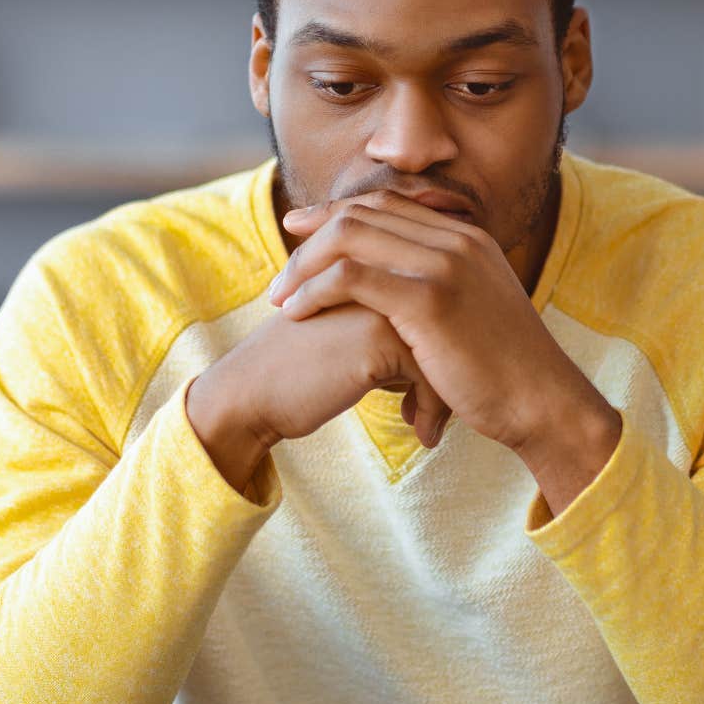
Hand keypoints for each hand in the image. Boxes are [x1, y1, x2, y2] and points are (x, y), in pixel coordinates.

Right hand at [192, 292, 453, 456]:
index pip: (439, 304)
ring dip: (444, 393)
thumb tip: (440, 349)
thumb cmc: (297, 372)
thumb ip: (390, 326)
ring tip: (430, 424)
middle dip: (452, 372)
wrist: (251, 394)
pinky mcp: (380, 336)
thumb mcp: (349, 335)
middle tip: (441, 413)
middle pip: (449, 324)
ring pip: (446, 347)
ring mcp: (382, 301)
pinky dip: (433, 409)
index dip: (445, 349)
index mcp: (374, 268)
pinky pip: (433, 372)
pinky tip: (422, 435)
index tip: (437, 393)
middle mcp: (382, 275)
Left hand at [268, 188, 597, 453]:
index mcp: (466, 237)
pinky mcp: (430, 299)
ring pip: (350, 237)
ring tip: (280, 299)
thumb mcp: (476, 315)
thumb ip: (443, 292)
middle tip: (281, 272)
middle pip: (363, 213)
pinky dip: (316, 290)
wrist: (543, 402)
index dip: (335, 215)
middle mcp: (456, 239)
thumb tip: (400, 302)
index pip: (387, 205)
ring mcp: (445, 264)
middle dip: (311, 236)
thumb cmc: (506, 374)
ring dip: (305, 265)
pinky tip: (297, 314)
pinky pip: (353, 277)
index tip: (300, 232)